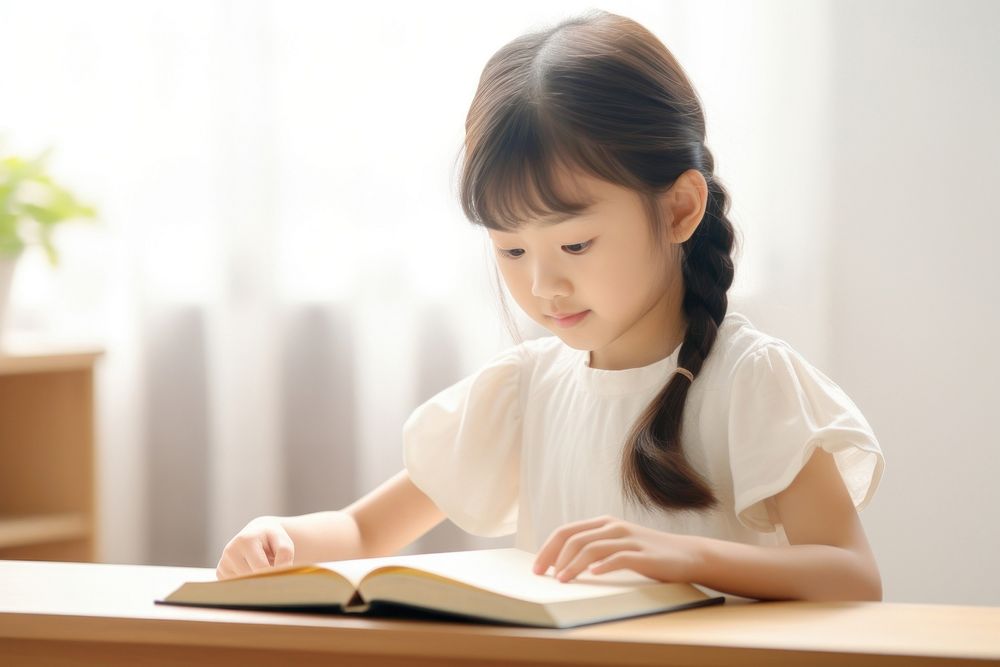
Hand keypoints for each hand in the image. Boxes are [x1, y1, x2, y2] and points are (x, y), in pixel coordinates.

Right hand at [216, 516, 295, 579]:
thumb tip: (280, 570)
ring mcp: (223, 561)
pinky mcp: (220, 571)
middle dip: (263, 579)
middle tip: (273, 575)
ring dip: (254, 582)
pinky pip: (234, 587)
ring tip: (260, 569)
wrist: (257, 533)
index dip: (273, 574)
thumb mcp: (283, 541)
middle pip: (250, 578)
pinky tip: (250, 572)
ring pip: (241, 585)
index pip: (260, 568)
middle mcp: (230, 550)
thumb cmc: (272, 539)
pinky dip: (244, 584)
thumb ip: (285, 554)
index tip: (282, 578)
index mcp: (245, 540)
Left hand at [531, 515, 707, 583]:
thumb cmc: (647, 553)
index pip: (566, 531)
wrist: (686, 555)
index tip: (536, 568)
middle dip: (554, 557)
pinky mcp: (642, 554)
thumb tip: (560, 563)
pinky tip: (592, 575)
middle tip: (543, 576)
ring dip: (573, 565)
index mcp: (603, 523)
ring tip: (561, 580)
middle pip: (574, 538)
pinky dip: (603, 566)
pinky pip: (618, 558)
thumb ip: (594, 547)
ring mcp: (628, 539)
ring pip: (592, 548)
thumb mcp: (617, 544)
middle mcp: (613, 527)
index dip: (548, 549)